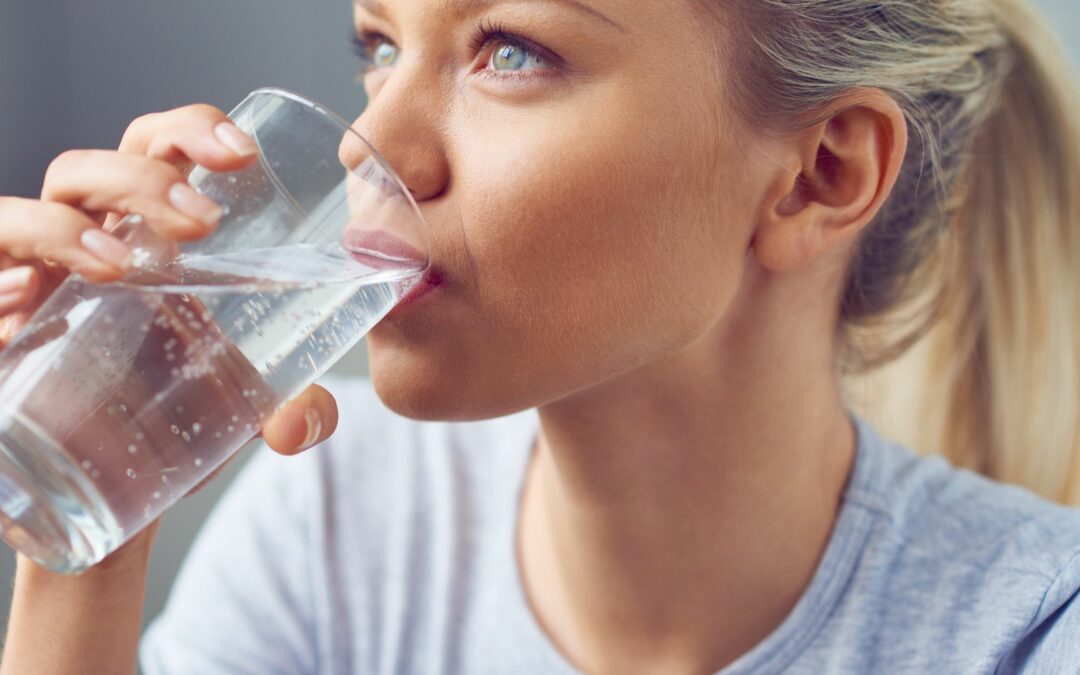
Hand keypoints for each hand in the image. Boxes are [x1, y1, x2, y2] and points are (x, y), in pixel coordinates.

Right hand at [0, 103, 337, 508]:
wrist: (91, 483)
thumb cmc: (164, 418)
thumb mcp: (238, 408)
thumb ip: (292, 411)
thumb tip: (303, 424)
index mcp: (148, 238)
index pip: (159, 153)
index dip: (192, 132)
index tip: (244, 154)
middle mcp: (82, 245)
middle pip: (93, 168)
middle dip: (145, 175)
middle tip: (205, 222)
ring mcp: (29, 280)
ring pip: (25, 212)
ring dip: (67, 227)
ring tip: (122, 265)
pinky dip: (0, 273)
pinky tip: (29, 294)